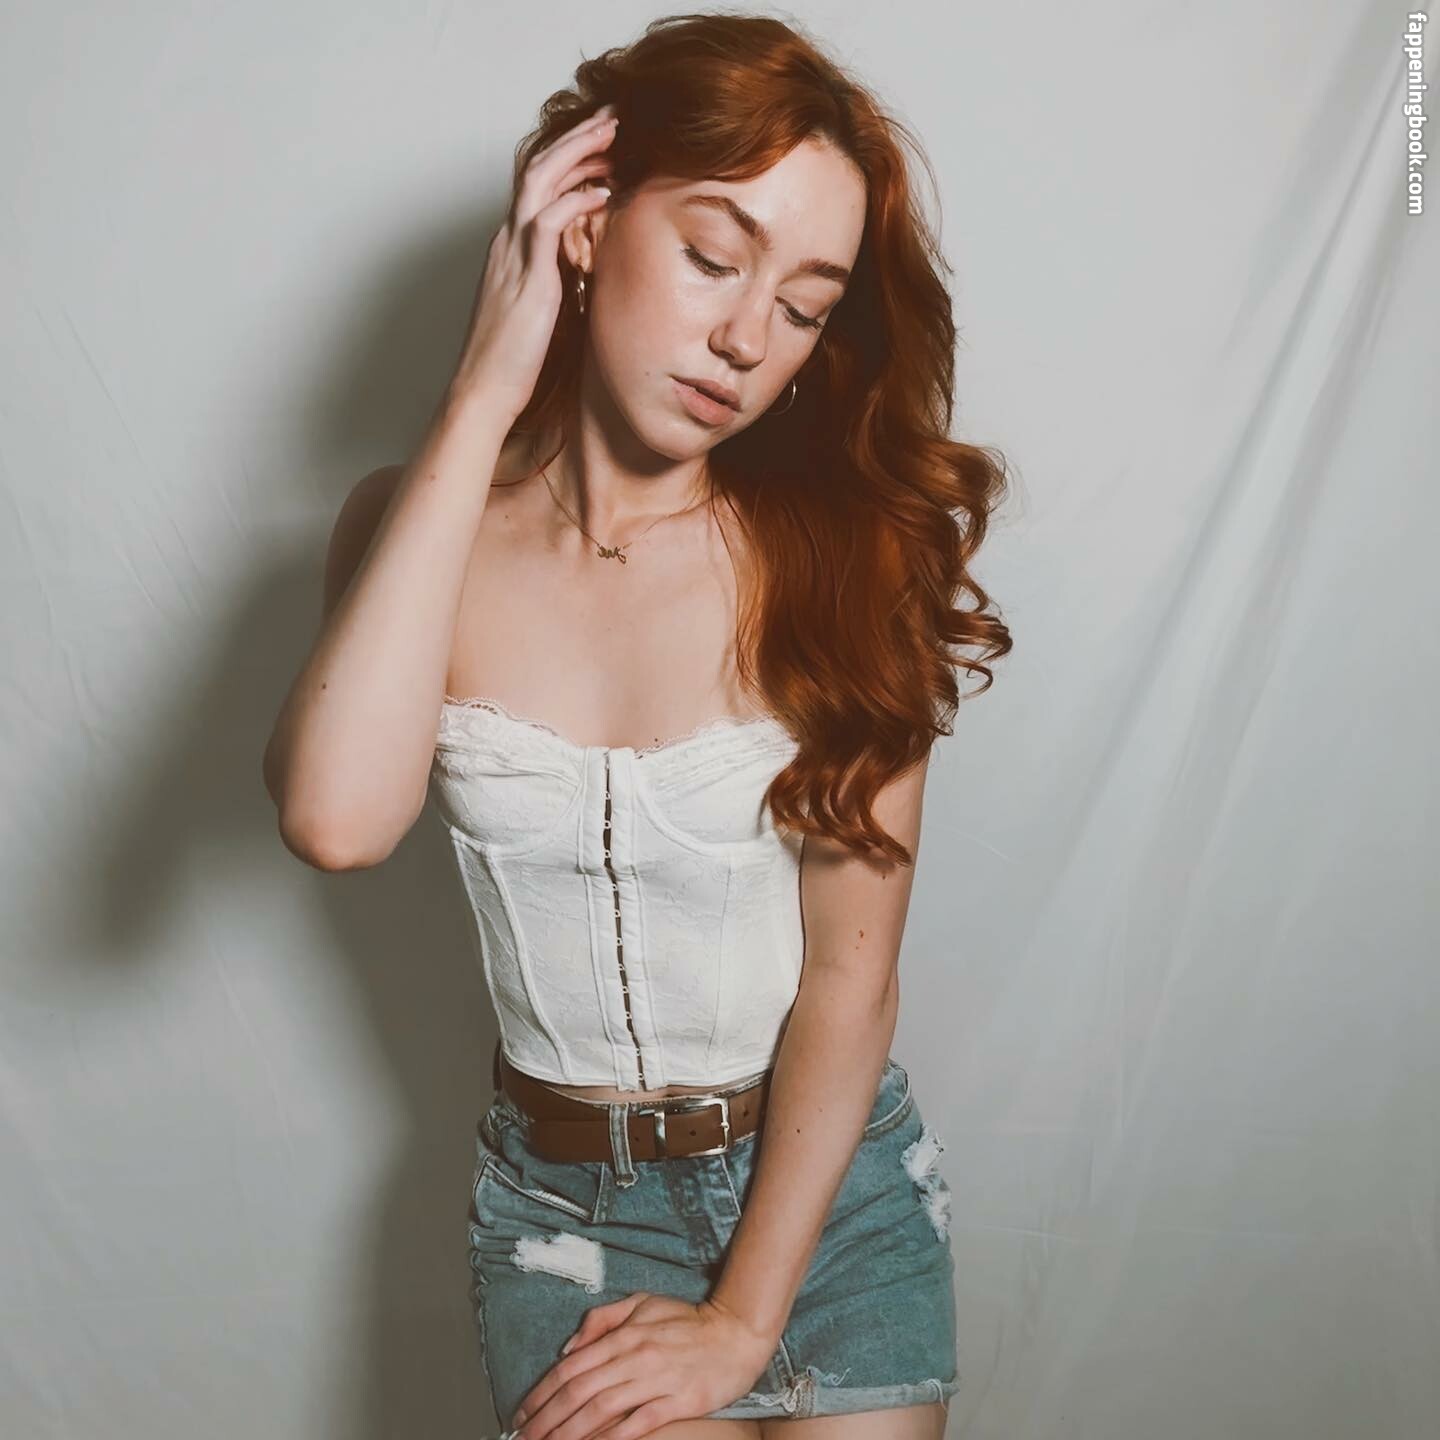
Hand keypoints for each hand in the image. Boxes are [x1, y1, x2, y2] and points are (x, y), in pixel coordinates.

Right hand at [448, 103, 618, 423]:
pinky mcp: (527, 278)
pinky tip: (604, 193)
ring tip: (612, 136)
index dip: (568, 156)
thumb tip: (590, 269)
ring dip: (578, 153)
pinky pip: (550, 222)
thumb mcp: (544, 308)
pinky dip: (577, 201)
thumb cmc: (513, 360)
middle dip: (576, 138)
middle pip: (537, 166)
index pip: (536, 182)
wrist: (484, 392)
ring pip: (540, 180)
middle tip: (613, 117)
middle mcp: (508, 241)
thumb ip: (561, 279)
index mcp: (511, 247)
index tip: (603, 142)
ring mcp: (514, 255)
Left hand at [509, 1292, 775, 1439]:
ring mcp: (657, 1380)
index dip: (542, 1391)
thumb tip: (569, 1347)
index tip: (522, 1413)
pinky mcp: (678, 1402)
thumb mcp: (643, 1304)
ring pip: (602, 1410)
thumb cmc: (688, 1320)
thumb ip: (603, 1320)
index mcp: (625, 1334)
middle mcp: (636, 1356)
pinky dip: (611, 1438)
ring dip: (569, 1432)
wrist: (736, 1333)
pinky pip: (637, 1423)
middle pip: (580, 1391)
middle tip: (524, 1438)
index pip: (572, 1366)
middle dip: (547, 1418)